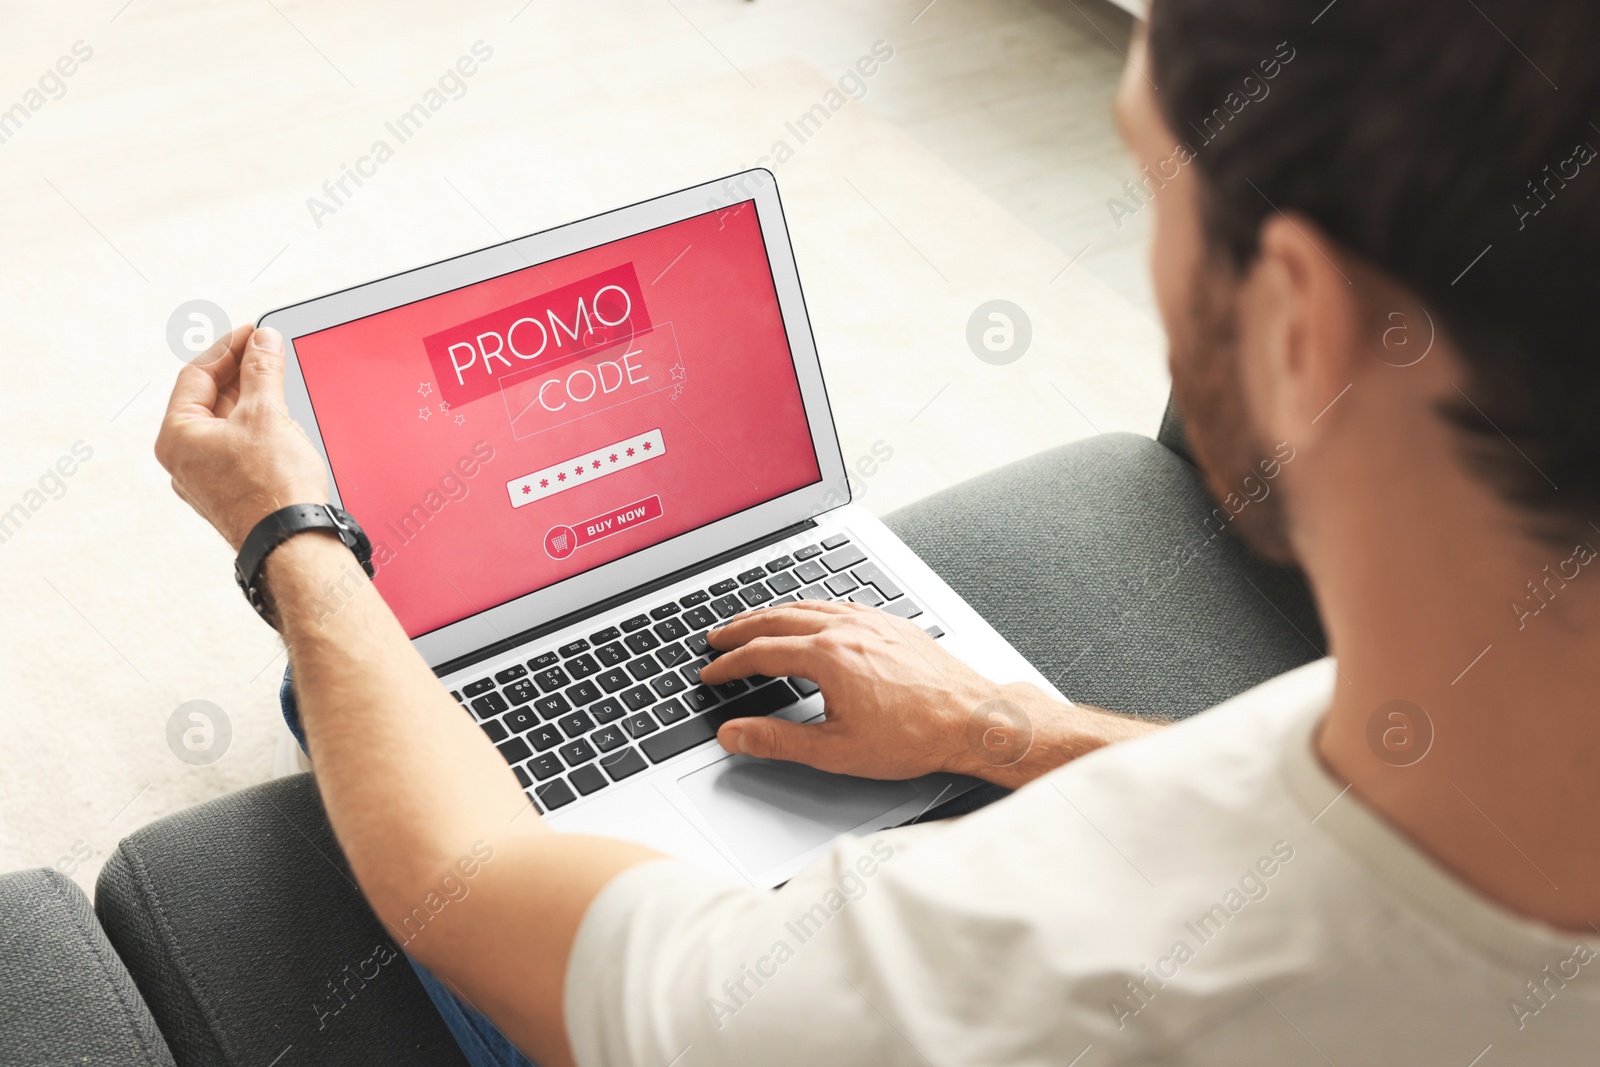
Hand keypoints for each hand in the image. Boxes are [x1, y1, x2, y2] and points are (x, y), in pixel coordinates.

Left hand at [155, 325, 328, 550]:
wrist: (293, 544)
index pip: (196, 375)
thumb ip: (262, 370)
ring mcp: (206, 480)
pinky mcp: (231, 494)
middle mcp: (183, 460)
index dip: (229, 348)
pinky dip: (256, 428)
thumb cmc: (272, 489)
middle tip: (267, 351)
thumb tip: (262, 341)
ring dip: (250, 400)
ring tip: (277, 381)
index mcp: (177, 436)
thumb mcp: (267, 413)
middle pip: (208, 400)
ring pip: (224, 425)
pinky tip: (279, 422)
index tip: (254, 333)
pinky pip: (236, 449)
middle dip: (240, 373)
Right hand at [699, 600, 1007, 779]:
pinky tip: (814, 616)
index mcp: (827, 656)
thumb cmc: (914, 736)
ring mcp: (873, 622)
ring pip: (810, 606)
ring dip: (775, 613)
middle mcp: (847, 629)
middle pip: (778, 619)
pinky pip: (841, 605)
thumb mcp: (834, 750)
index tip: (711, 672)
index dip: (729, 664)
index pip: (762, 653)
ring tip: (756, 622)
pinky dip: (813, 609)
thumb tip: (734, 735)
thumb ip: (776, 741)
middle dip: (742, 628)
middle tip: (719, 637)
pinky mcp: (893, 625)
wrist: (972, 719)